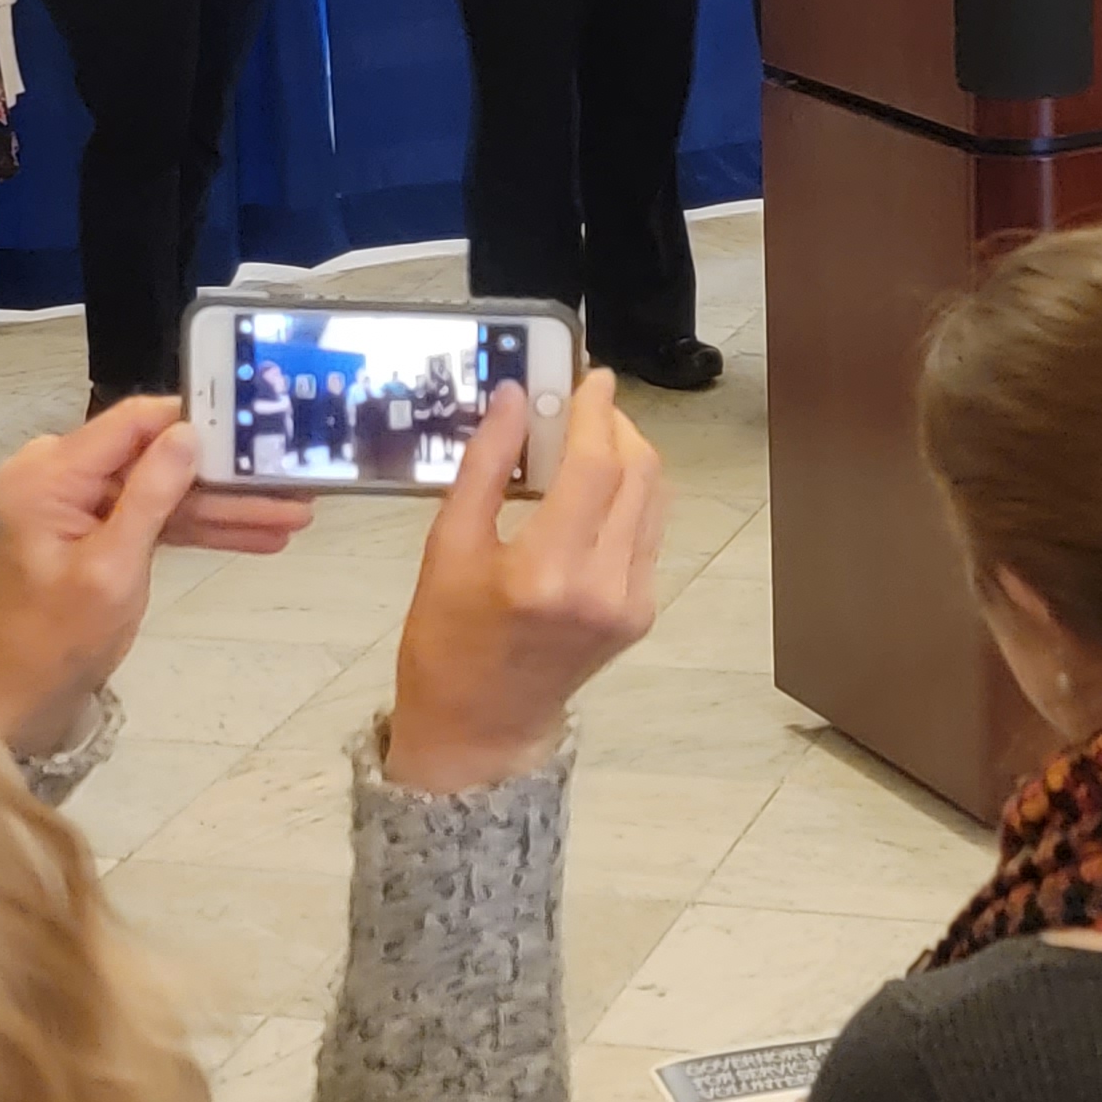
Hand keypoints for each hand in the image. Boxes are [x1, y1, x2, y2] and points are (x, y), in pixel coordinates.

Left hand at [0, 396, 314, 758]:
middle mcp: (57, 474)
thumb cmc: (59, 639)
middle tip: (288, 484)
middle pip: (155, 457)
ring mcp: (77, 500)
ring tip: (290, 515)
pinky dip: (198, 526)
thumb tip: (188, 433)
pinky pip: (154, 513)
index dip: (192, 421)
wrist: (24, 697)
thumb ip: (151, 496)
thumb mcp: (112, 568)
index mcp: (46, 475)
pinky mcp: (95, 524)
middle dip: (223, 478)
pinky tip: (255, 533)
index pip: (131, 424)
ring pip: (164, 489)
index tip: (252, 425)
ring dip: (223, 507)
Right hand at [380, 374, 669, 793]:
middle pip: (638, 473)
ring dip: (627, 457)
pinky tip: (591, 490)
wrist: (480, 727)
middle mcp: (603, 588)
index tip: (589, 375)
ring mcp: (631, 604)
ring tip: (584, 441)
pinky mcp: (642, 613)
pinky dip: (629, 496)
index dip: (596, 411)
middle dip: (615, 425)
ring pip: (654, 498)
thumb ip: (486, 467)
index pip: (595, 466)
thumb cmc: (447, 638)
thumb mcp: (447, 549)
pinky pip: (648, 531)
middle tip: (580, 404)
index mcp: (548, 573)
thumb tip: (514, 396)